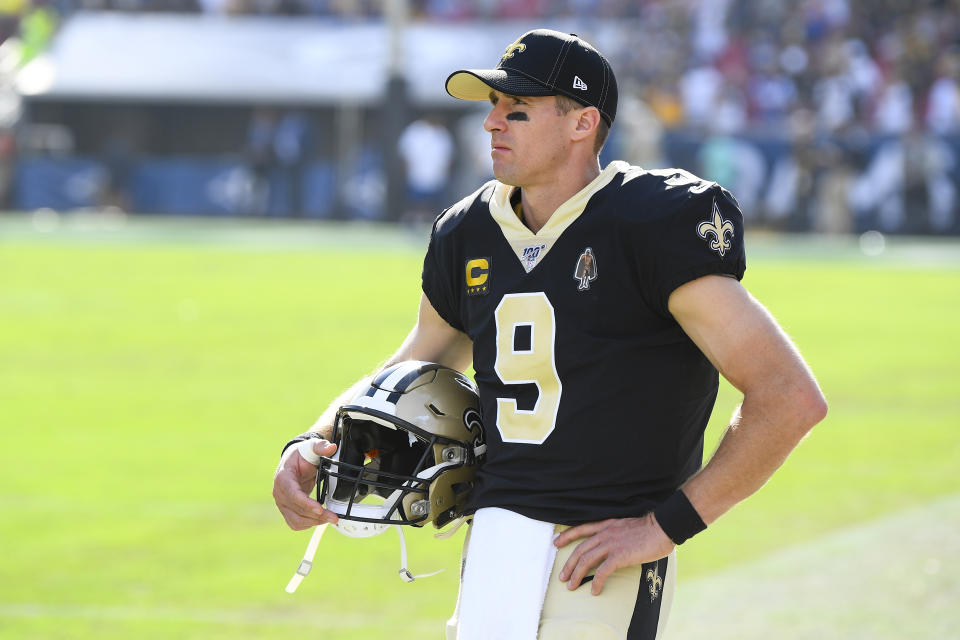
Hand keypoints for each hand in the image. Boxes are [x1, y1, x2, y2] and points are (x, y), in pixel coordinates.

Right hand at [272, 440, 339, 529]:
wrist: (294, 462)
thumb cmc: (301, 456)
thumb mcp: (311, 447)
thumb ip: (321, 447)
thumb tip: (331, 447)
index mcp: (283, 477)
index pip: (292, 494)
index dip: (306, 504)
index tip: (320, 509)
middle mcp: (279, 493)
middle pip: (297, 510)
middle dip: (316, 516)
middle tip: (334, 517)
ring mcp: (281, 503)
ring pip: (296, 520)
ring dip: (313, 522)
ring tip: (330, 518)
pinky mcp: (286, 510)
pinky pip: (295, 523)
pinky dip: (308, 524)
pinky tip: (319, 519)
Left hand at [554, 513, 674, 594]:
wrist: (663, 527)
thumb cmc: (650, 529)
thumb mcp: (626, 526)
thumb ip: (617, 533)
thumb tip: (614, 544)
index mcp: (607, 525)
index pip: (581, 529)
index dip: (567, 536)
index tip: (556, 542)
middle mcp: (605, 533)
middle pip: (580, 549)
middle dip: (568, 564)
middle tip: (562, 576)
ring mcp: (611, 544)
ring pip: (586, 560)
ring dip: (576, 574)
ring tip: (571, 586)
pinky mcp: (619, 556)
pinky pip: (602, 571)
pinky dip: (596, 582)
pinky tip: (594, 590)